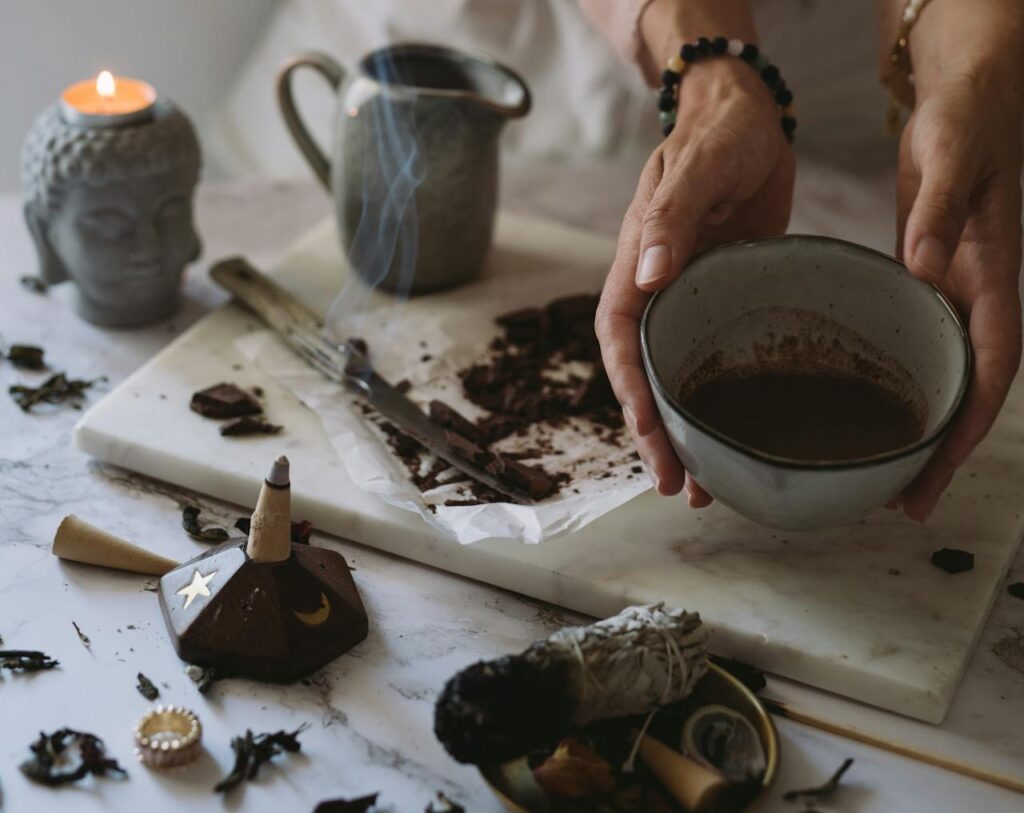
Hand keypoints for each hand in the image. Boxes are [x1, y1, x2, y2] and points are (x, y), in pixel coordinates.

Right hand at [595, 58, 794, 502]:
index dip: (631, 390)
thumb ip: (670, 218)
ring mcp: (692, 300)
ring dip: (685, 431)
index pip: (621, 339)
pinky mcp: (726, 301)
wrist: (750, 116)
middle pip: (644, 375)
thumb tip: (648, 275)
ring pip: (678, 377)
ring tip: (702, 488)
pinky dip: (720, 401)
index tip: (649, 432)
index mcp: (638, 265)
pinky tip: (736, 434)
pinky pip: (715, 360)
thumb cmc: (720, 135)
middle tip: (676, 486)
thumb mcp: (696, 168)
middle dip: (654, 433)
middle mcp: (658, 291)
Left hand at [895, 66, 1022, 519]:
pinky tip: (872, 407)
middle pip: (967, 388)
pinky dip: (902, 383)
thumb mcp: (952, 157)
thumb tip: (921, 264)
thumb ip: (940, 211)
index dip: (968, 424)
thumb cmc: (965, 121)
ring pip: (943, 374)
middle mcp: (976, 295)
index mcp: (992, 275)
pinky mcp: (927, 282)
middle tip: (906, 503)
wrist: (966, 100)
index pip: (989, 366)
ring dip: (922, 427)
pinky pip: (918, 345)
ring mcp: (953, 292)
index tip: (937, 470)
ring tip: (885, 478)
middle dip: (942, 450)